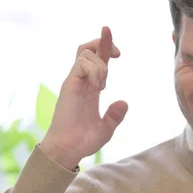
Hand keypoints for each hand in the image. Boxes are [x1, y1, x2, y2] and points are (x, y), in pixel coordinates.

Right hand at [39, 27, 128, 169]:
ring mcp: (74, 82)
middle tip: (118, 54)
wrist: (68, 150)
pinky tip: (99, 86)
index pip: (97, 61)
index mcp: (91, 88)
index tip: (118, 52)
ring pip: (86, 53)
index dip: (106, 48)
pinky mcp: (68, 85)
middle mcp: (81, 82)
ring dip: (101, 65)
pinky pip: (81, 65)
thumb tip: (124, 103)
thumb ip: (115, 116)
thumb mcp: (106, 128)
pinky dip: (94, 70)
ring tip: (103, 86)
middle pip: (88, 49)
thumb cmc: (83, 141)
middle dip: (104, 42)